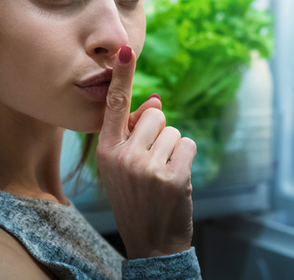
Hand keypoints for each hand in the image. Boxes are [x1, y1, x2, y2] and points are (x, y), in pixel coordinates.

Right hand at [96, 45, 196, 259]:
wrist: (151, 244)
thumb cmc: (138, 199)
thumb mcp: (124, 167)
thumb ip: (135, 134)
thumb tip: (156, 101)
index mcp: (106, 152)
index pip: (114, 107)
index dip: (122, 77)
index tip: (125, 51)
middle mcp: (122, 156)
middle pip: (155, 117)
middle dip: (160, 135)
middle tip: (153, 164)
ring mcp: (146, 167)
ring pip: (173, 131)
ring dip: (174, 149)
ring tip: (162, 176)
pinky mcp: (171, 176)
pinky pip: (187, 145)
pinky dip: (186, 159)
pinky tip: (176, 181)